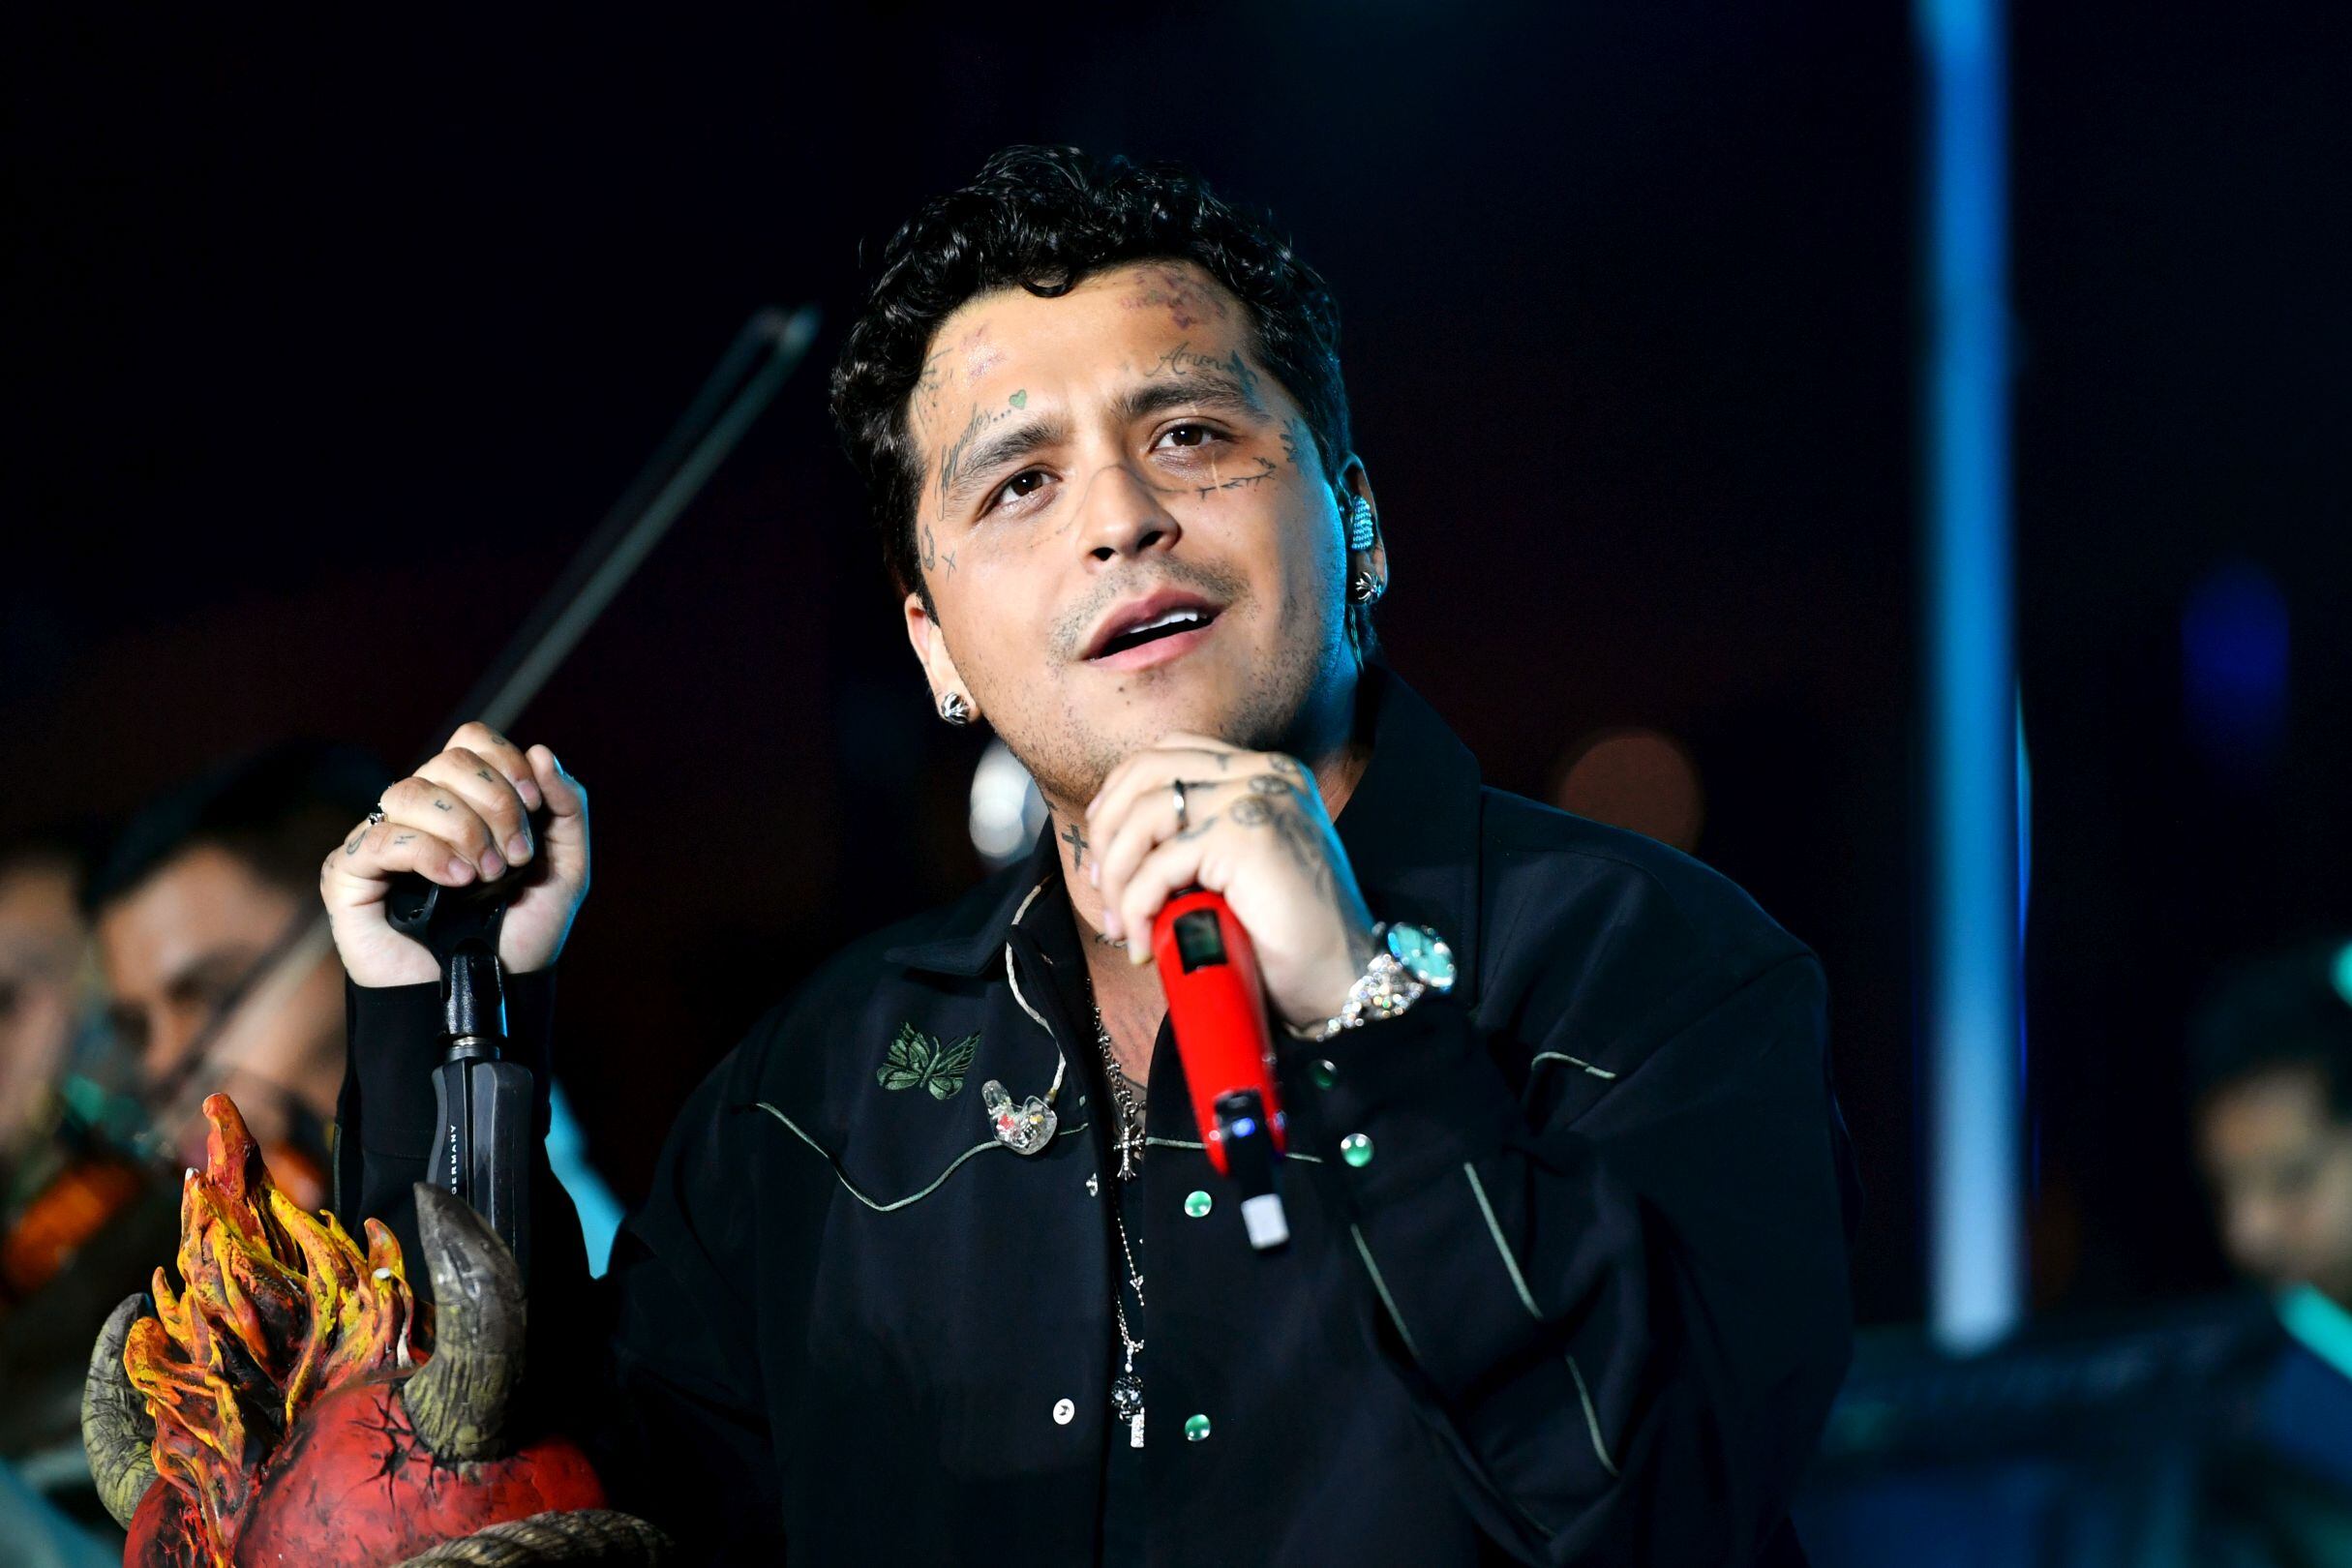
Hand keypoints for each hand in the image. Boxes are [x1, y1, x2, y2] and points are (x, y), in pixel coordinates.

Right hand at [320, 723, 589, 987]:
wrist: (488, 1000)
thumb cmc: (519, 937)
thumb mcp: (566, 870)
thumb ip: (567, 808)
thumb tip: (543, 753)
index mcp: (464, 803)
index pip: (470, 742)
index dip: (504, 761)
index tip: (533, 805)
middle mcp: (419, 815)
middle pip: (447, 762)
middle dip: (495, 804)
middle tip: (515, 858)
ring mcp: (380, 841)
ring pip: (411, 790)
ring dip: (465, 830)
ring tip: (487, 875)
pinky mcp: (348, 875)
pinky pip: (381, 837)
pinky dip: (429, 853)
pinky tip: (457, 882)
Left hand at [1085, 733, 1376, 1032]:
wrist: (1342, 981)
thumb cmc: (1285, 939)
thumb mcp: (1232, 872)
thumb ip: (1193, 841)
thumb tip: (1111, 851)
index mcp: (1263, 773)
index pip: (1165, 756)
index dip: (1117, 800)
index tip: (1104, 859)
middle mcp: (1264, 774)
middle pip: (1145, 771)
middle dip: (1106, 836)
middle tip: (1104, 894)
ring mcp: (1258, 798)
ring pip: (1143, 815)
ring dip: (1118, 879)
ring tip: (1123, 929)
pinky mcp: (1247, 836)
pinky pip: (1159, 865)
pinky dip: (1137, 907)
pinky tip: (1145, 943)